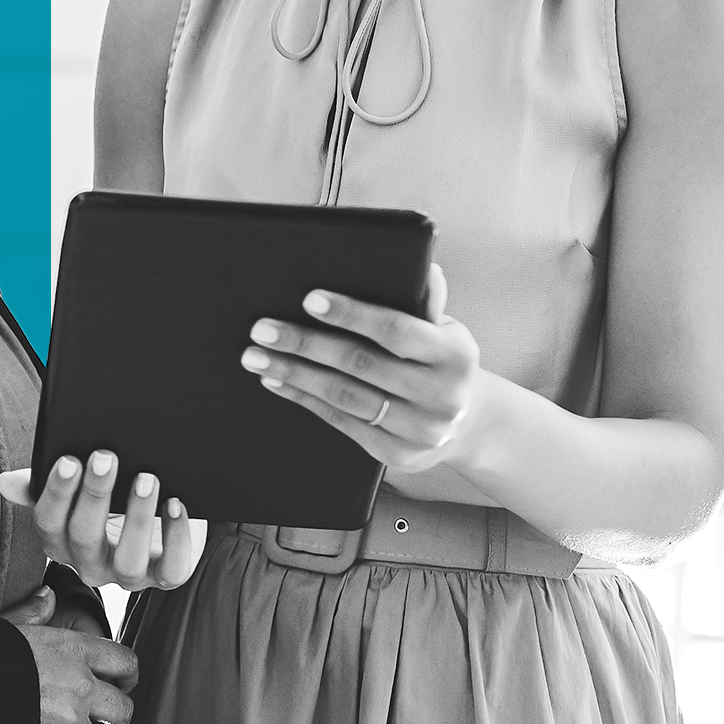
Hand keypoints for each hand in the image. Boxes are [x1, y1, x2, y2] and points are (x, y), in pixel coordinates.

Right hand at [0, 454, 205, 591]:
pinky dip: (177, 538)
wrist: (158, 522)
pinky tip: (176, 505)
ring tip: (146, 478)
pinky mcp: (166, 576)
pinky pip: (172, 569)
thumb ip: (43, 485)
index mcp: (63, 542)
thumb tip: (5, 482)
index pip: (49, 523)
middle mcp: (91, 565)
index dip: (57, 494)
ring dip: (136, 517)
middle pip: (85, 537)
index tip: (69, 459)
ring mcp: (129, 574)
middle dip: (94, 496)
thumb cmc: (110, 500)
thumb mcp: (77, 490)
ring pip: (128, 559)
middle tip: (106, 457)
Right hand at [0, 587, 138, 723]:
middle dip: (118, 722)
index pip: (124, 661)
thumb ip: (32, 613)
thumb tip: (48, 595)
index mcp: (73, 650)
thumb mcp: (8, 625)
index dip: (128, 675)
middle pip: (122, 711)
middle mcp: (78, 686)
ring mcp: (65, 721)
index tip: (123, 683)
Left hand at [240, 263, 485, 474]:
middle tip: (263, 329)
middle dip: (305, 343)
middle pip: (360, 364)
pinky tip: (277, 380)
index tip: (310, 299)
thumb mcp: (445, 330)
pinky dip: (304, 399)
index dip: (352, 314)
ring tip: (256, 355)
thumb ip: (427, 303)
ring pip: (345, 396)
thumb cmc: (442, 362)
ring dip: (294, 373)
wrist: (468, 424)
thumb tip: (428, 269)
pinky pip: (341, 422)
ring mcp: (419, 430)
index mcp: (454, 355)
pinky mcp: (396, 454)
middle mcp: (441, 396)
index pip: (396, 330)